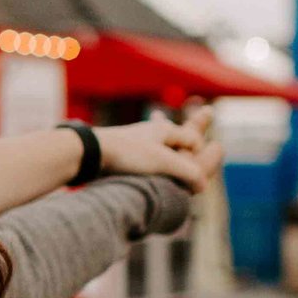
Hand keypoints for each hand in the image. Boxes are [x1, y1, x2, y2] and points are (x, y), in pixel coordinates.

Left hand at [93, 108, 219, 192]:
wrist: (90, 152)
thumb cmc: (128, 155)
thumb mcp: (164, 164)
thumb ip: (189, 173)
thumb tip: (202, 186)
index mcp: (164, 130)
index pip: (193, 140)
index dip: (201, 156)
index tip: (197, 174)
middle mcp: (152, 132)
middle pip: (178, 134)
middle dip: (191, 129)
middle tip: (206, 111)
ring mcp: (136, 140)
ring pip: (158, 141)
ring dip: (167, 142)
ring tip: (168, 138)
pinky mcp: (122, 151)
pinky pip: (142, 151)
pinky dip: (149, 154)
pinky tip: (141, 159)